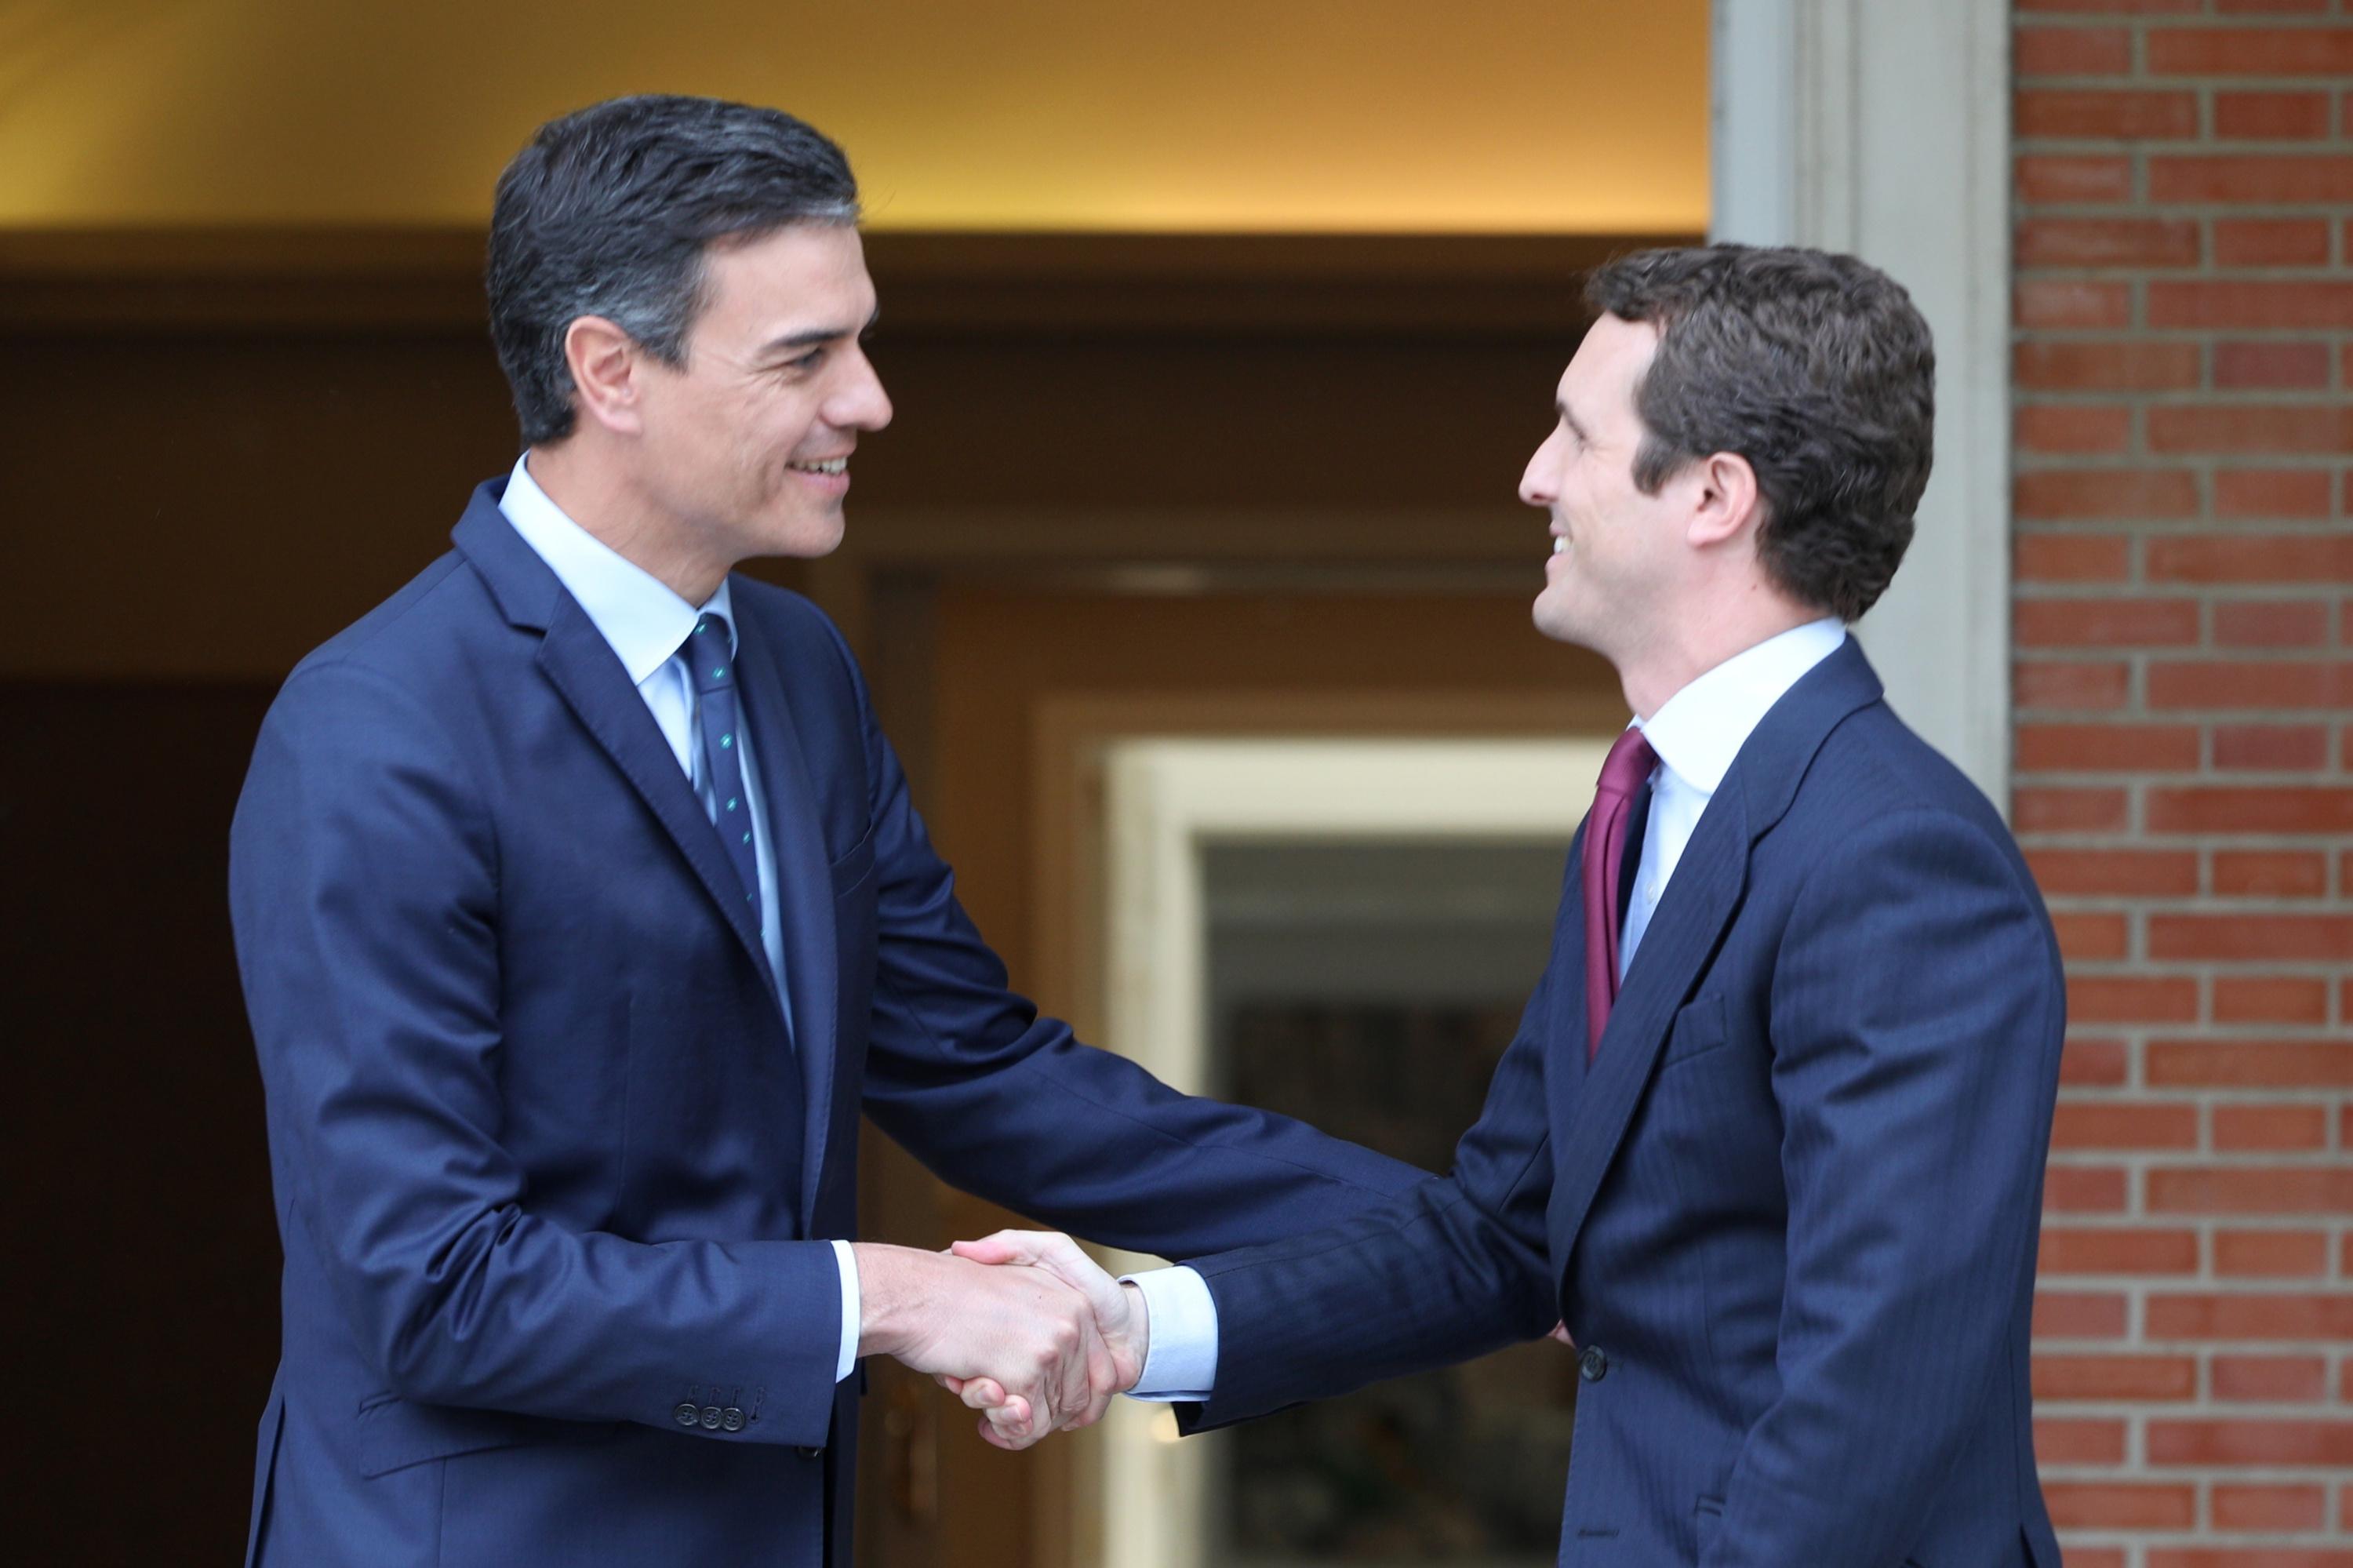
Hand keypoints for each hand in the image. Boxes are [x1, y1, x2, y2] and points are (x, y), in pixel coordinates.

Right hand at [850, 1242, 1122, 1448]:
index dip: (1067, 1398)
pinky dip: (1002, 1428)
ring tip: (981, 1387)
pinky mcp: (1026, 1371)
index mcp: (1076, 1300)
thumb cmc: (953, 1287)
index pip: (1101, 1374)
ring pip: (1050, 1417)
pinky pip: (1027, 1426)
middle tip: (994, 1393)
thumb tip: (1059, 1364)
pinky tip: (973, 1395)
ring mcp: (1052, 1346)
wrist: (913, 1291)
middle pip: (1076, 1401)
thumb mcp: (1014, 1272)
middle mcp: (1073, 1321)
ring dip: (1012, 1419)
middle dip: (1035, 1410)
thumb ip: (1047, 1309)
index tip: (1033, 1401)